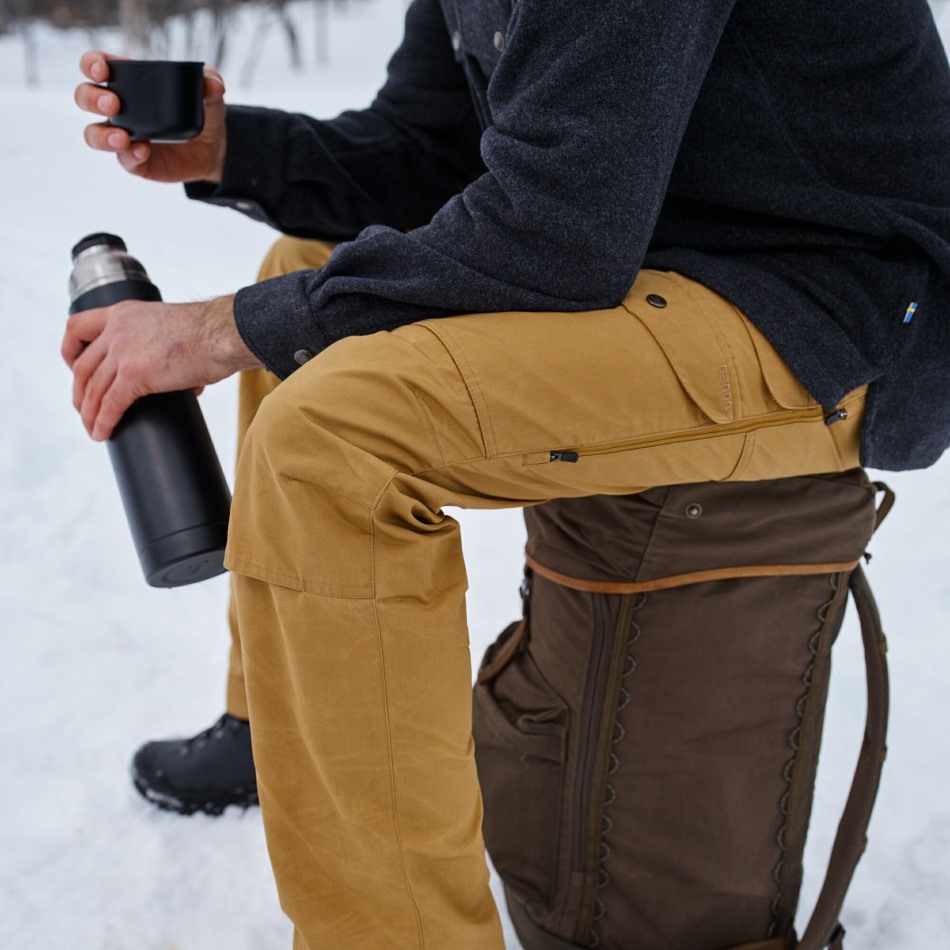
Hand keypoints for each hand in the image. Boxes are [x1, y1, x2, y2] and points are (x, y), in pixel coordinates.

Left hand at [62, 296, 260, 440]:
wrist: (222, 334)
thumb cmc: (213, 333)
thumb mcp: (175, 328)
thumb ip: (170, 351)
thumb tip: (187, 384)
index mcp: (124, 313)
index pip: (77, 327)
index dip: (71, 352)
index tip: (76, 369)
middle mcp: (117, 330)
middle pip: (83, 367)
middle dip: (80, 393)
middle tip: (85, 409)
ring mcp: (123, 352)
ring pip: (93, 389)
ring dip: (89, 413)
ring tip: (93, 429)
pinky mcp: (134, 375)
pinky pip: (110, 404)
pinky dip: (104, 421)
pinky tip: (102, 433)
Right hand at [74, 50, 227, 183]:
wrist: (212, 148)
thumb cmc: (202, 111)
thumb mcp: (209, 94)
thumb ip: (210, 82)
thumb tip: (211, 82)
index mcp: (129, 82)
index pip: (96, 66)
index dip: (91, 64)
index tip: (102, 70)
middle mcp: (118, 108)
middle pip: (84, 97)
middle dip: (91, 99)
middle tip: (114, 104)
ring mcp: (123, 135)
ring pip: (93, 134)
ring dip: (102, 135)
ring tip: (123, 138)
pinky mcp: (135, 161)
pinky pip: (124, 160)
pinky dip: (130, 156)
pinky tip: (143, 152)